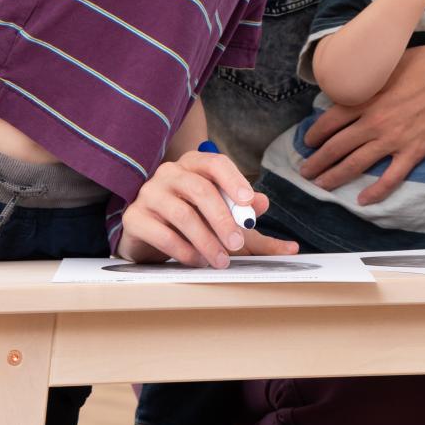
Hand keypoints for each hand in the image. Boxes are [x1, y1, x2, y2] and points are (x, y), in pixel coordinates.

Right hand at [119, 151, 296, 267]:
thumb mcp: (225, 221)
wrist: (148, 234)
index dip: (234, 180)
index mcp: (193, 165)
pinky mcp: (134, 218)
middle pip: (200, 189)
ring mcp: (149, 194)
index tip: (250, 202)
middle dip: (222, 218)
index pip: (215, 163)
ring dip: (205, 240)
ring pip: (182, 214)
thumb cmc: (192, 220)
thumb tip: (290, 246)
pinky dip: (184, 250)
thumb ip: (254, 231)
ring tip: (221, 260)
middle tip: (237, 242)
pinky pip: (162, 233)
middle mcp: (169, 173)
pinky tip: (197, 261)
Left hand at [301, 43, 424, 204]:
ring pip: (355, 164)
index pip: (330, 121)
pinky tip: (362, 200)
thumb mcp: (390, 62)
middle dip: (317, 161)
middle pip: (336, 147)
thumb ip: (370, 76)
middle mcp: (375, 121)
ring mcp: (394, 139)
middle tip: (304, 171)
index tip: (307, 142)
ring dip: (334, 177)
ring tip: (320, 185)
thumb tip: (355, 78)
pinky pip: (390, 178)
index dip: (315, 134)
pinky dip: (375, 191)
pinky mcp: (414, 151)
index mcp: (367, 98)